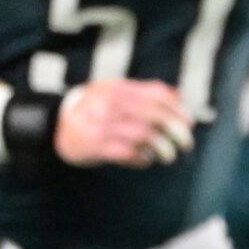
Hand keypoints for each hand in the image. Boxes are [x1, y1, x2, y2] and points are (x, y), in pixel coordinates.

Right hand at [56, 79, 194, 167]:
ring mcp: (103, 125)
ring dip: (162, 148)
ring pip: (144, 136)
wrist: (59, 127)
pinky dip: (143, 159)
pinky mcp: (97, 146)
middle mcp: (111, 104)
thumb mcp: (116, 92)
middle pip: (154, 116)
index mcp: (119, 88)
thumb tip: (179, 96)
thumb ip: (145, 92)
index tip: (189, 122)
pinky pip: (129, 154)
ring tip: (168, 155)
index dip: (178, 109)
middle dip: (176, 131)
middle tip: (186, 143)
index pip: (156, 94)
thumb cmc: (97, 110)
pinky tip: (146, 159)